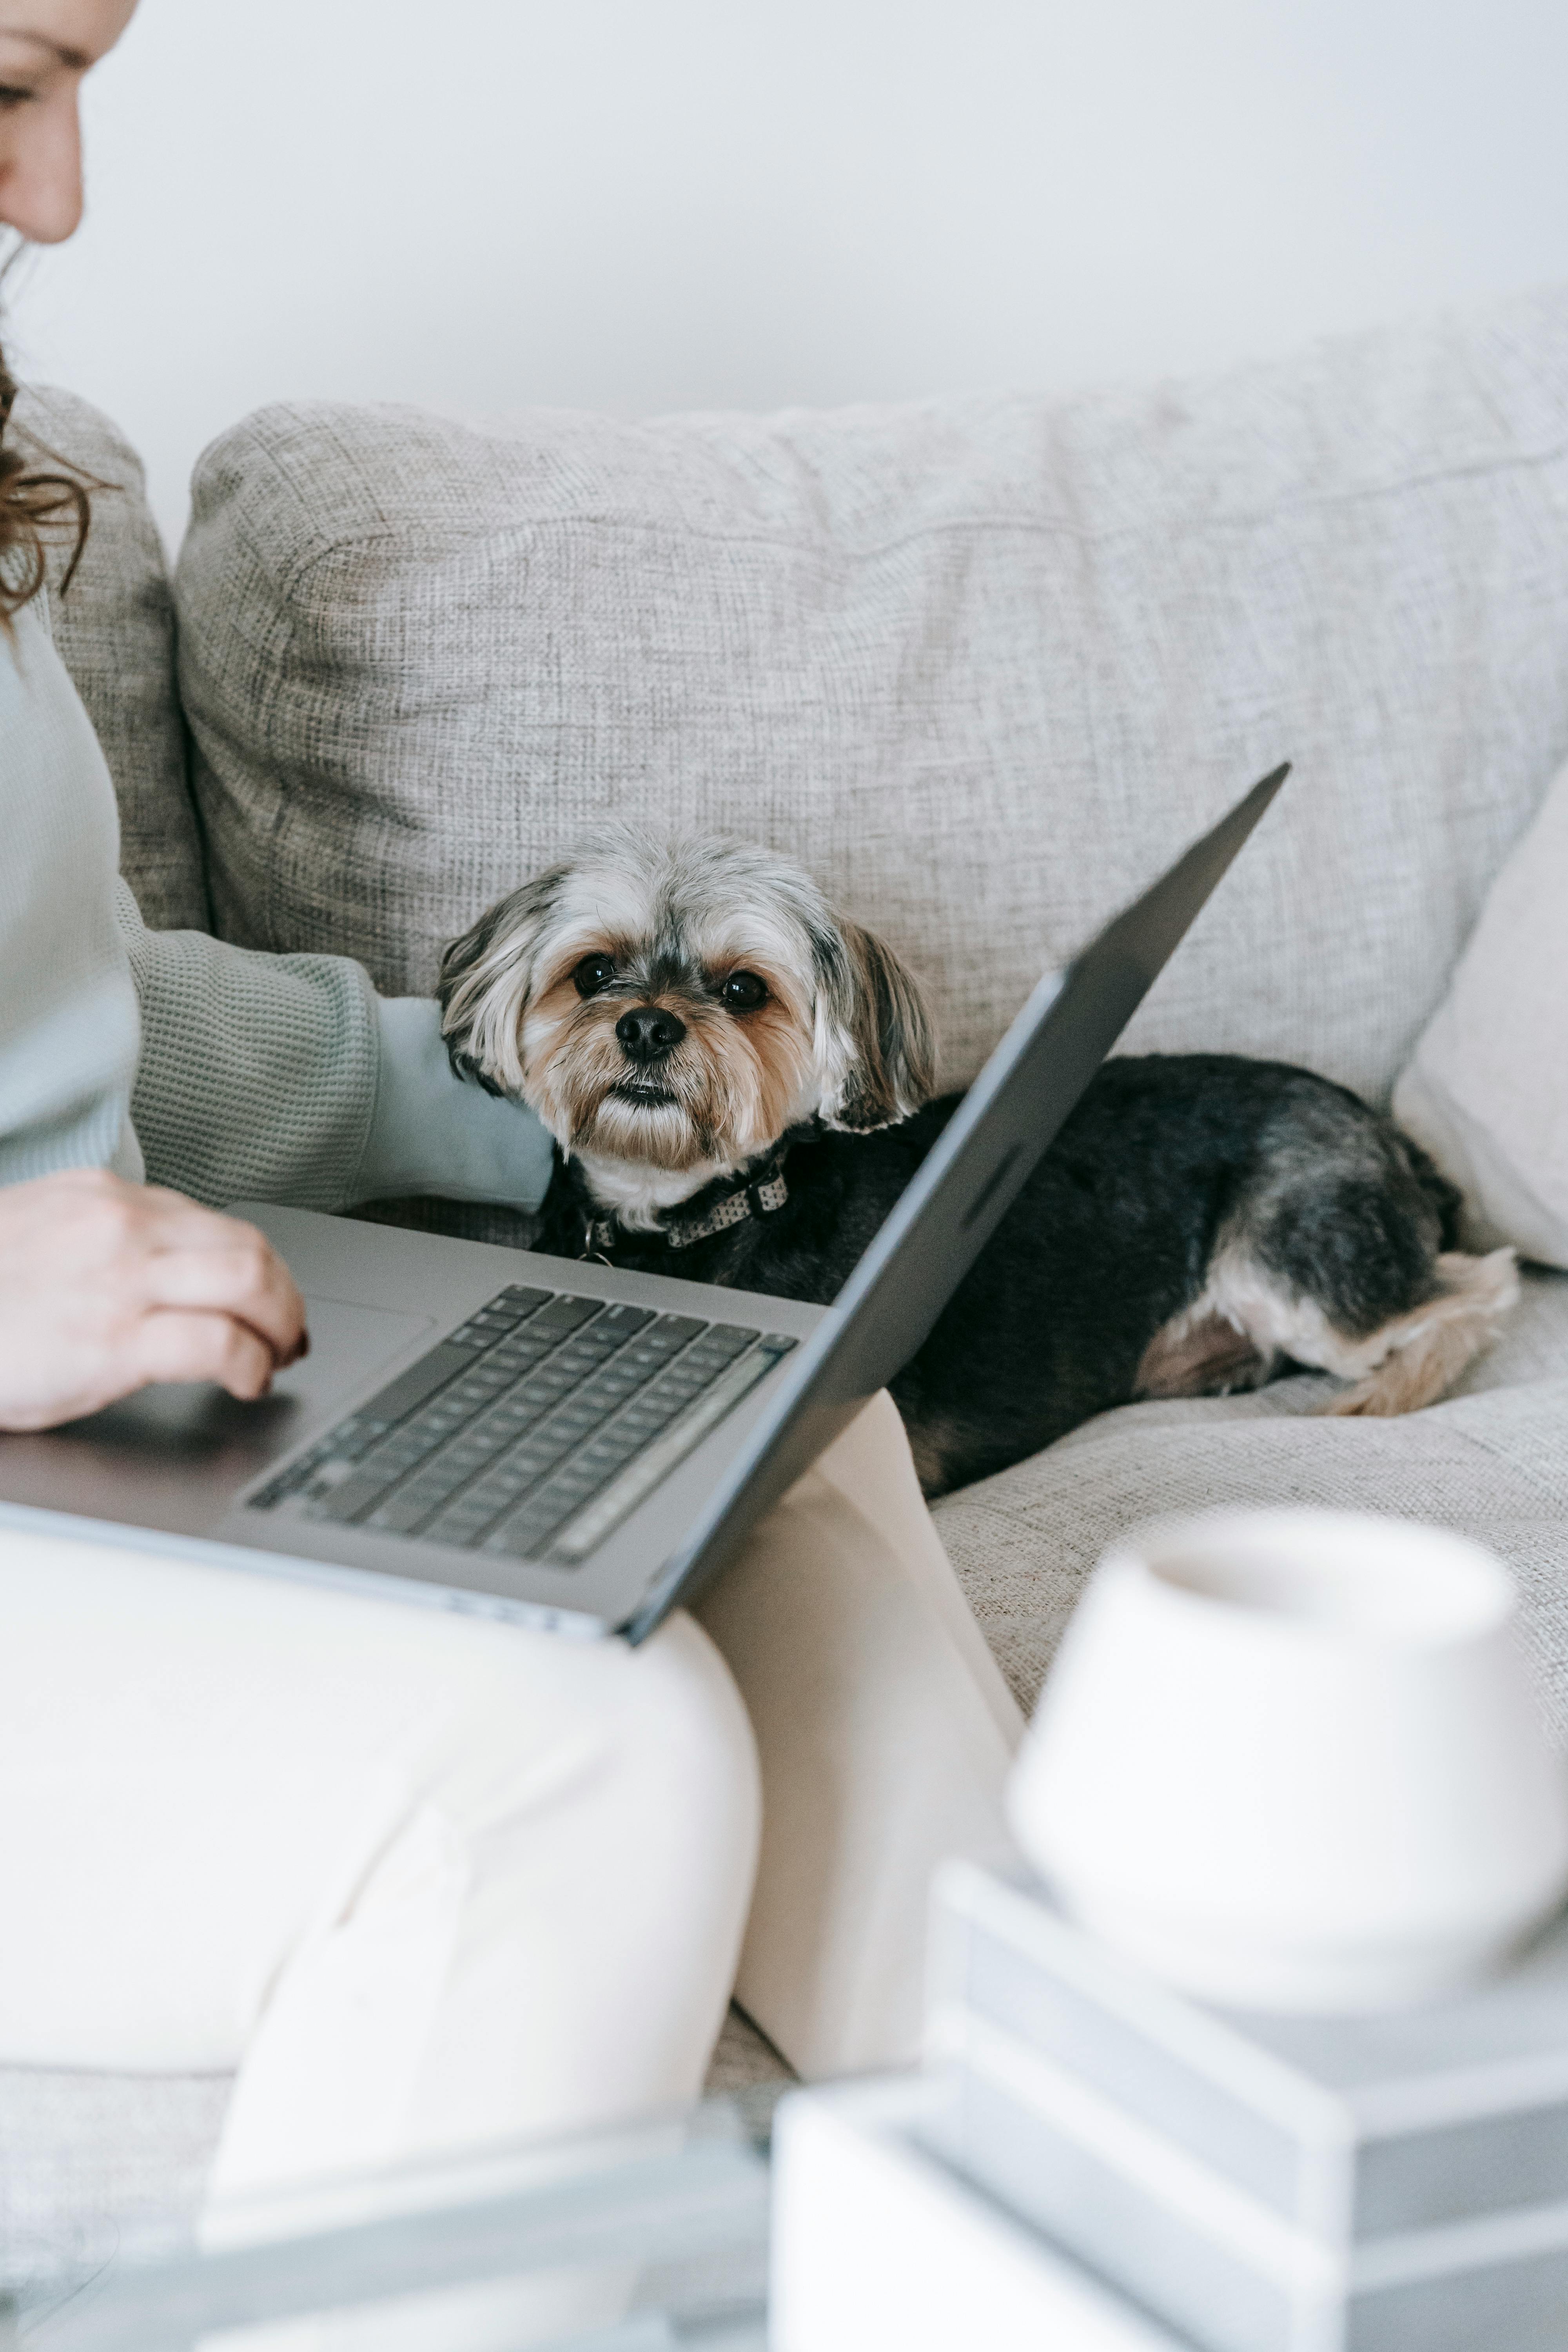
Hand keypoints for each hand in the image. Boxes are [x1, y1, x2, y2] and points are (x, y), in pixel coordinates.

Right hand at [0, 1170, 307, 1430]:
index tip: (268, 1298)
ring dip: (281, 1324)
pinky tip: (250, 1381)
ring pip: (250, 1282)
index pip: (213, 1223)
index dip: (257, 1267)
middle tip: (290, 1333)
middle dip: (285, 1295)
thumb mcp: (37, 1238)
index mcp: (103, 1199)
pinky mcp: (115, 1340)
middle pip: (248, 1247)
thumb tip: (160, 1269)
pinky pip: (219, 1343)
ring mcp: (121, 1280)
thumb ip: (100, 1241)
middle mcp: (121, 1227)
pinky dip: (251, 1364)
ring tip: (278, 1355)